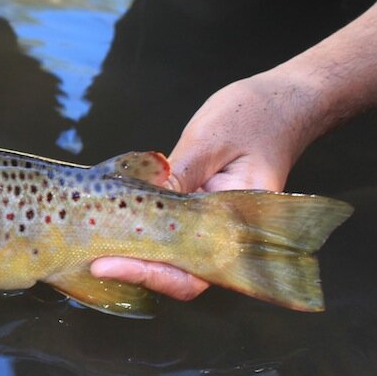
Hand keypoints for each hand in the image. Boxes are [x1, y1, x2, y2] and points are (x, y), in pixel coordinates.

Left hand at [91, 72, 311, 299]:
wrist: (285, 101)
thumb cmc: (254, 115)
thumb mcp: (208, 141)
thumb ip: (176, 177)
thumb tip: (140, 205)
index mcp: (240, 223)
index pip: (194, 273)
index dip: (150, 275)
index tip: (108, 265)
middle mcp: (226, 233)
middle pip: (178, 274)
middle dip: (134, 271)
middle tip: (91, 260)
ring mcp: (211, 223)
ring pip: (171, 257)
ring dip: (135, 256)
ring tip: (93, 248)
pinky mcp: (196, 208)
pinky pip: (169, 231)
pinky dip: (141, 233)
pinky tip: (110, 225)